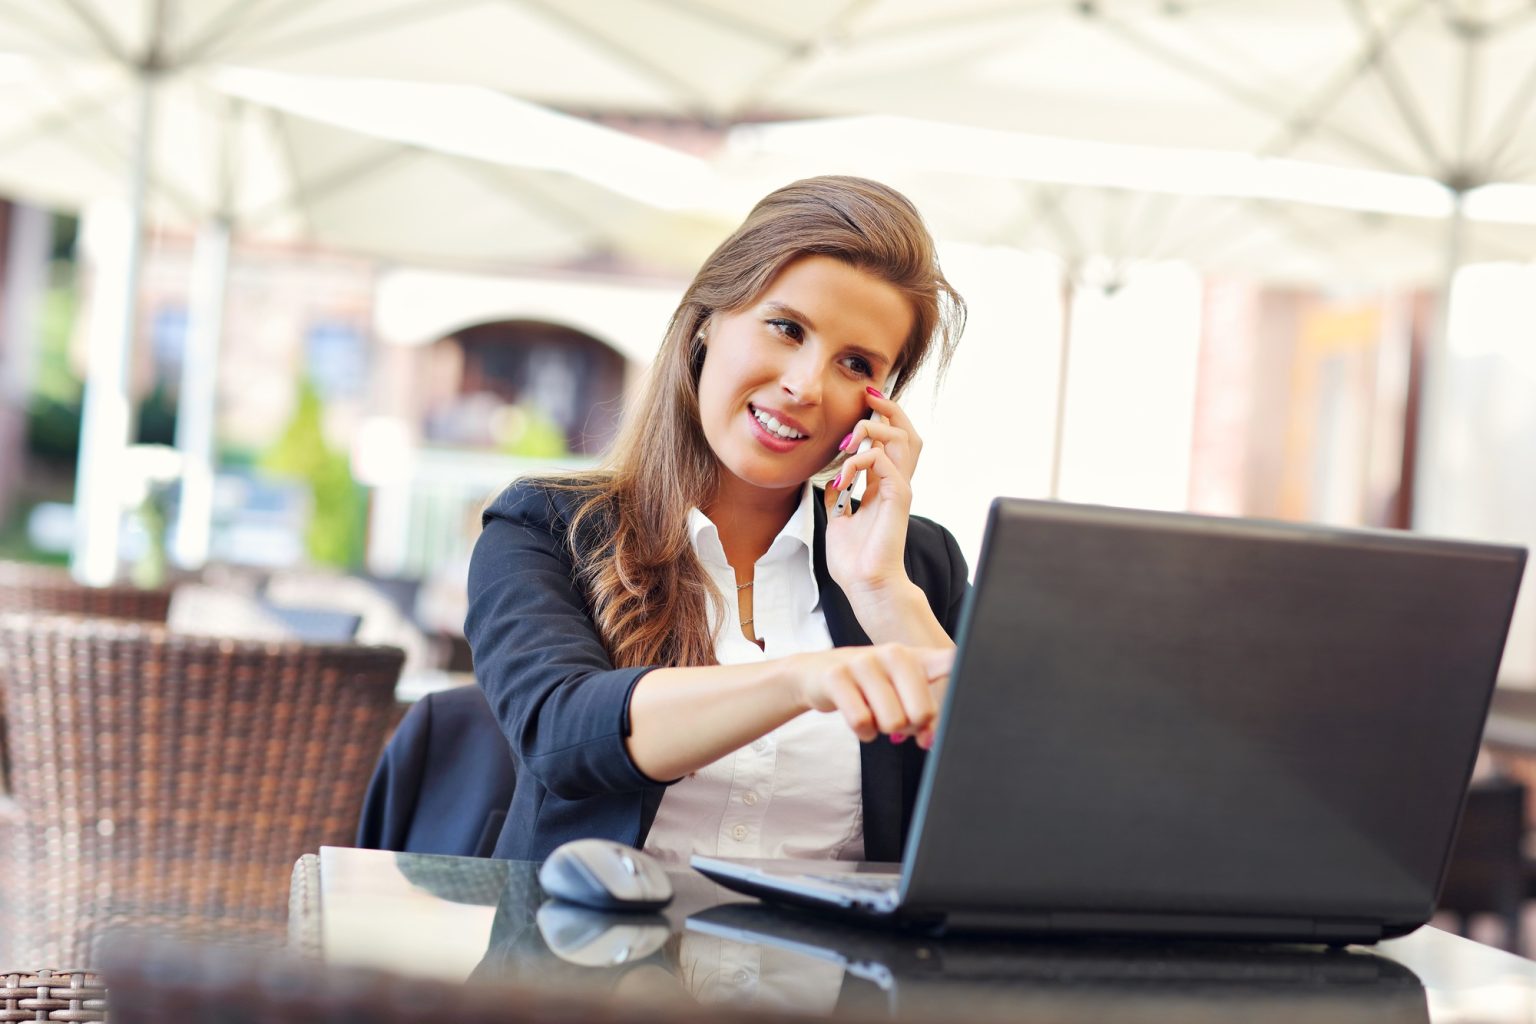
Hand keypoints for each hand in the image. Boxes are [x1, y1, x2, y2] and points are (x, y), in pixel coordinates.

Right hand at [790, 643, 952, 747]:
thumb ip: (924, 714)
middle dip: (910, 728)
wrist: (817, 674)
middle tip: (896, 719)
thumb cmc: (868, 686)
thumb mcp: (901, 689)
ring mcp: (863, 662)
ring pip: (892, 721)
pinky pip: (861, 721)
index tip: (972, 698)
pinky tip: (859, 721)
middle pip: (923, 714)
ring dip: (882, 729)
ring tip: (874, 715)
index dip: (962, 684)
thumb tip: (931, 741)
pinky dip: (862, 732)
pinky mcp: (837, 676)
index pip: (950, 664)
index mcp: (916, 656)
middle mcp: (893, 653)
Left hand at [824, 388, 922, 594]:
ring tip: (846, 442)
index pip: (890, 441)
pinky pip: (882, 461)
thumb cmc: (854, 560)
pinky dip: (858, 461)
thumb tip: (828, 482)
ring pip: (903, 438)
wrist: (865, 585)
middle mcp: (896, 483)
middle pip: (907, 431)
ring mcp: (900, 489)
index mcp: (884, 486)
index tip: (861, 402)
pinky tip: (840, 478)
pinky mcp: (898, 498)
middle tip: (868, 395)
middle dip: (890, 408)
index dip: (879, 418)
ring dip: (872, 428)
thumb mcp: (838, 519)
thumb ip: (838, 496)